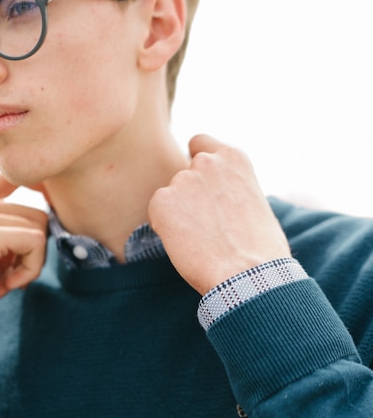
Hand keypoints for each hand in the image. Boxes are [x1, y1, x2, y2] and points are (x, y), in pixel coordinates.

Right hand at [0, 175, 47, 341]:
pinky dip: (29, 270)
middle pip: (36, 214)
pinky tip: (3, 286)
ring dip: (30, 265)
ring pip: (39, 228)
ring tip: (2, 282)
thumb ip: (11, 234)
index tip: (40, 214)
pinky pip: (35, 242)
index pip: (11, 179)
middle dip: (32, 253)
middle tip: (8, 277)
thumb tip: (47, 215)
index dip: (37, 188)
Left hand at [148, 134, 290, 294]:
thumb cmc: (261, 249)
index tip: (201, 184)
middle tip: (205, 227)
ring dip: (178, 215)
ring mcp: (182, 180)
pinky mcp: (162, 202)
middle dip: (189, 197)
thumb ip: (233, 190)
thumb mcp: (256, 204)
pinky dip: (165, 229)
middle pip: (183, 176)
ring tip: (201, 241)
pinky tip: (186, 245)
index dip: (196, 164)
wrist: (249, 273)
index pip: (199, 144)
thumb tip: (224, 200)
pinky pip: (157, 214)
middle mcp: (206, 162)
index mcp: (234, 158)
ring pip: (170, 198)